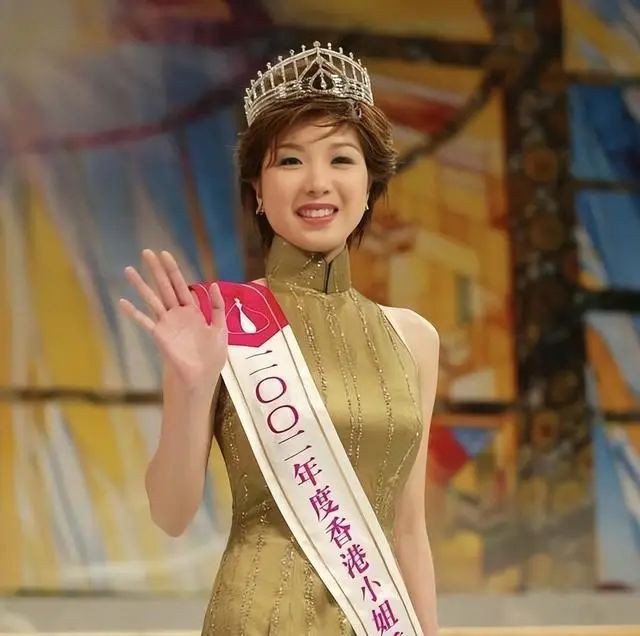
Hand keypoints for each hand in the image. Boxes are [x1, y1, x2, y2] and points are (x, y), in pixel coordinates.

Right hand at [119, 249, 226, 390]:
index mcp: (192, 312)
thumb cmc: (211, 357)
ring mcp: (167, 324)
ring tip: (128, 269)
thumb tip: (212, 284)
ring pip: (152, 300)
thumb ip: (217, 308)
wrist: (201, 379)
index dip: (173, 270)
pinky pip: (145, 322)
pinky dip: (134, 312)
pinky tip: (123, 301)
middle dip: (156, 270)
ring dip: (140, 285)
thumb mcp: (220, 329)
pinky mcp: (160, 336)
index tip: (164, 253)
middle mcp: (177, 315)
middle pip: (165, 287)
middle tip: (145, 252)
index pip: (181, 285)